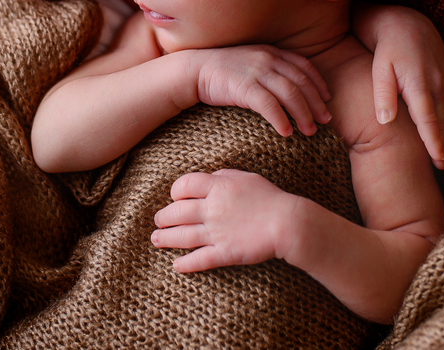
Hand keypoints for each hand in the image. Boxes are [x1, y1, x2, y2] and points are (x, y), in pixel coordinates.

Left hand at [152, 169, 296, 271]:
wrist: (287, 223)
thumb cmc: (269, 198)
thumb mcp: (246, 177)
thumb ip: (224, 176)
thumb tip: (209, 178)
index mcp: (217, 188)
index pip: (184, 185)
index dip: (175, 191)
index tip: (175, 198)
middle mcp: (212, 209)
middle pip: (176, 212)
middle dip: (163, 217)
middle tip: (158, 221)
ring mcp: (216, 233)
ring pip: (182, 236)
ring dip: (165, 239)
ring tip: (156, 240)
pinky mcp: (224, 253)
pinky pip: (199, 259)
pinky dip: (185, 264)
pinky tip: (177, 265)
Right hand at [192, 46, 331, 136]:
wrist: (194, 70)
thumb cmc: (222, 71)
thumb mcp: (251, 62)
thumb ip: (269, 69)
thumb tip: (287, 88)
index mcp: (271, 52)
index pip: (303, 65)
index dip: (318, 82)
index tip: (327, 98)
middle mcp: (267, 59)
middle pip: (301, 82)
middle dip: (316, 103)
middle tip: (326, 120)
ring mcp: (256, 72)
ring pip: (290, 94)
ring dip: (303, 114)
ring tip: (310, 131)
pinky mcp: (244, 87)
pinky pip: (269, 104)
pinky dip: (281, 119)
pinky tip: (286, 132)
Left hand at [371, 10, 443, 168]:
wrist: (404, 19)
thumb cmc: (386, 46)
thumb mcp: (379, 67)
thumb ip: (383, 94)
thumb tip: (386, 121)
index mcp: (419, 83)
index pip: (428, 119)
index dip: (434, 141)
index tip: (438, 160)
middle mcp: (438, 82)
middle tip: (443, 167)